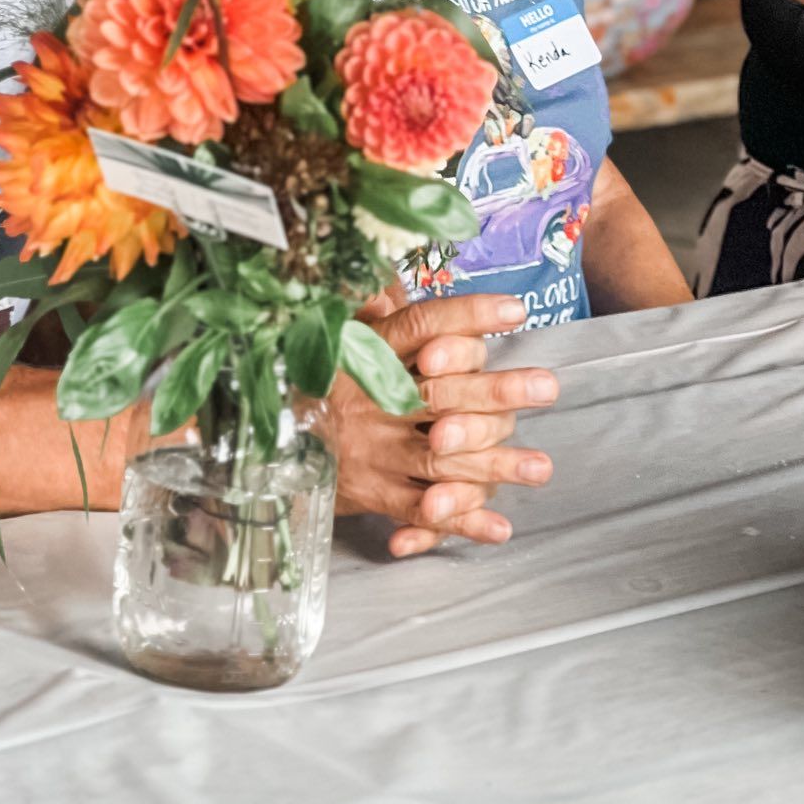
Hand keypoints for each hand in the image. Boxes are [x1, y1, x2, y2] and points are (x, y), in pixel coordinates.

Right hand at [332, 288, 557, 558]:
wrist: (257, 441)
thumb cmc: (310, 382)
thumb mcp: (330, 337)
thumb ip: (365, 309)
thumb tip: (389, 278)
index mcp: (363, 352)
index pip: (421, 325)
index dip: (468, 315)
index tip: (514, 310)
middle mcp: (369, 399)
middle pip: (440, 393)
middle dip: (497, 392)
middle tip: (546, 387)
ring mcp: (370, 449)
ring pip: (440, 458)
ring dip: (494, 464)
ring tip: (539, 466)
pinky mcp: (368, 492)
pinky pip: (420, 510)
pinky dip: (460, 521)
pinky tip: (498, 526)